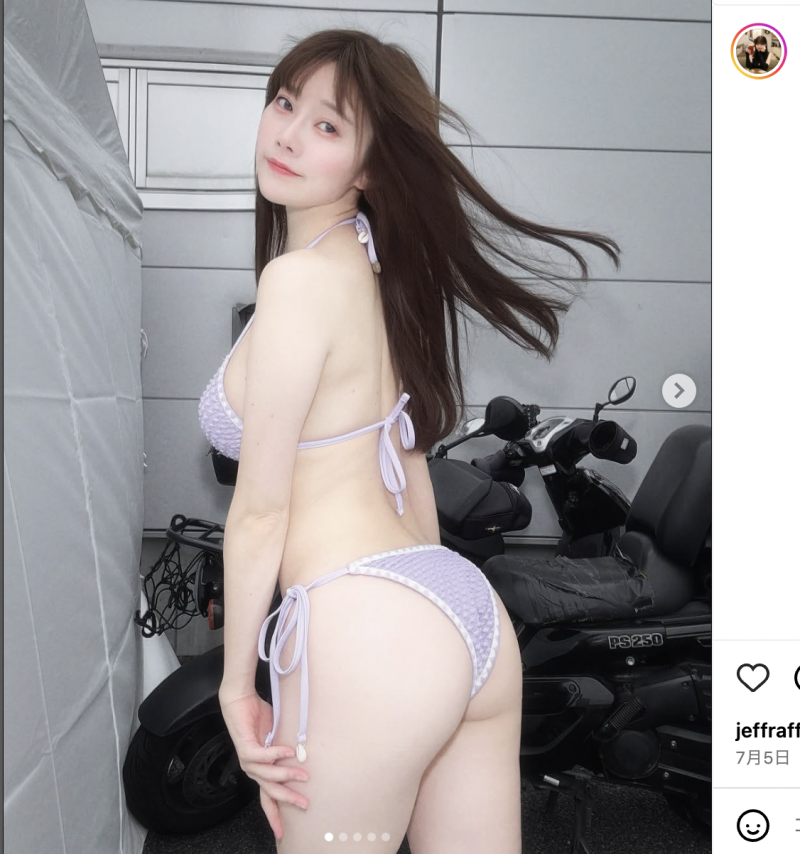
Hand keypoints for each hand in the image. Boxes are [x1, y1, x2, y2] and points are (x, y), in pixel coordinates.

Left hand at [219, 690, 309, 839]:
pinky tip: (289, 752)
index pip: (267, 797)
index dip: (275, 815)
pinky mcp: (246, 748)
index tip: (282, 832)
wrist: (240, 700)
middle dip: (288, 800)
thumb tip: (303, 757)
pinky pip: (263, 756)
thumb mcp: (277, 737)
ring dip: (287, 776)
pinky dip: (277, 755)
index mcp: (260, 769)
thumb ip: (285, 750)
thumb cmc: (258, 716)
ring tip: (303, 775)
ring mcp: (248, 760)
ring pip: (268, 776)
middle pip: (270, 792)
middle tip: (304, 804)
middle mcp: (253, 769)